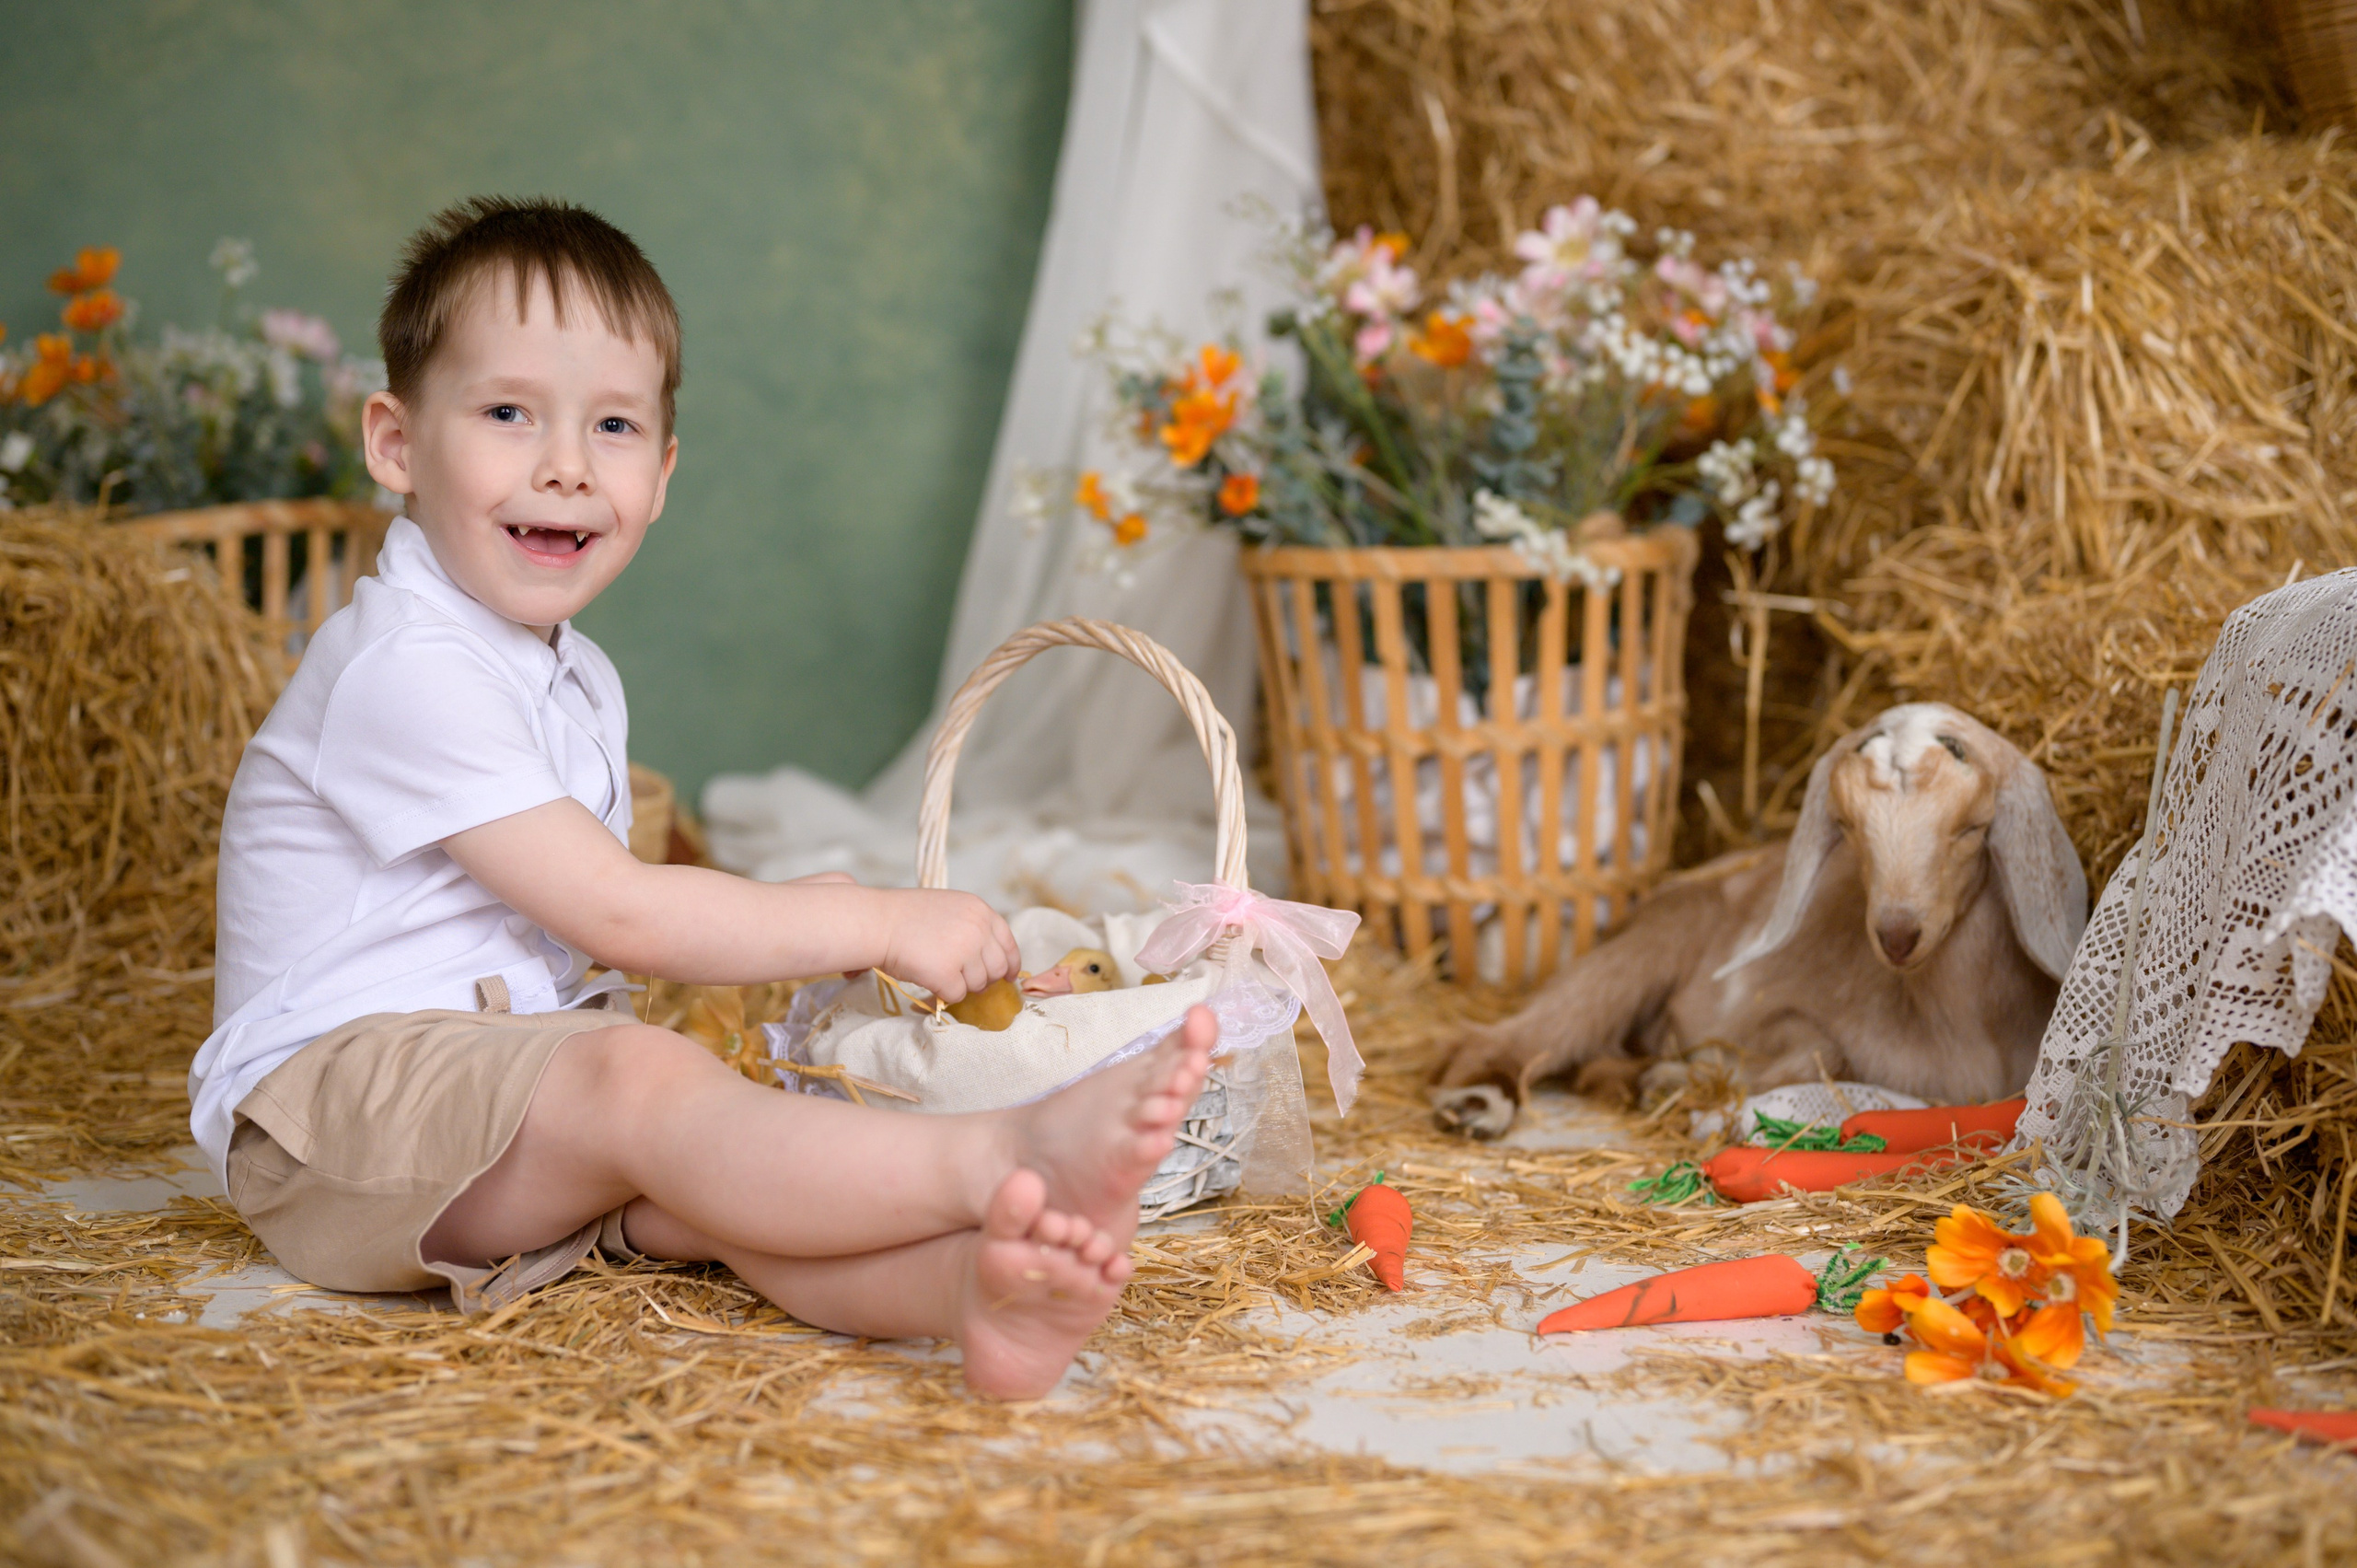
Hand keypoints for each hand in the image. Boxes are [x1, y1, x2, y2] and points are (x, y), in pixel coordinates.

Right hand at [877, 889, 1019, 1001]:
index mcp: (981, 910)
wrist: (877, 923)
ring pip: (978, 984)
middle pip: (998, 969)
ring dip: (961, 984)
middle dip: (984, 979)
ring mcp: (964, 952)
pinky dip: (944, 993)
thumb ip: (973, 927)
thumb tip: (989, 958)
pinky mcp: (946, 973)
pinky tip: (929, 978)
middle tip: (962, 978)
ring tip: (938, 970)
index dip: (1010, 964)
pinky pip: (957, 995)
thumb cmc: (906, 916)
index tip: (1008, 976)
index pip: (1009, 944)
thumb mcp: (950, 908)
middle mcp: (978, 929)